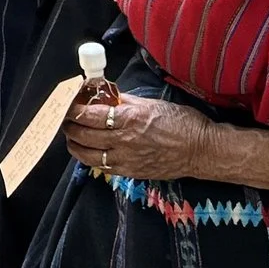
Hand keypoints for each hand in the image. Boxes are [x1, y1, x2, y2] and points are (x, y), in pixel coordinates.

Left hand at [64, 93, 213, 178]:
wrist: (202, 150)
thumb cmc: (182, 123)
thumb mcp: (152, 104)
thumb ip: (125, 101)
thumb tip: (104, 94)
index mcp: (130, 119)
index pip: (90, 115)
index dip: (74, 110)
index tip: (69, 105)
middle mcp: (125, 141)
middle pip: (83, 135)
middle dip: (70, 127)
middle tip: (66, 120)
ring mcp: (127, 160)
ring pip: (88, 155)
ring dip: (75, 145)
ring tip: (72, 137)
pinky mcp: (131, 173)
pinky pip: (103, 167)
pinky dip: (91, 159)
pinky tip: (89, 152)